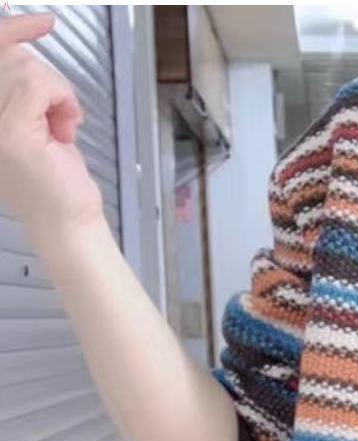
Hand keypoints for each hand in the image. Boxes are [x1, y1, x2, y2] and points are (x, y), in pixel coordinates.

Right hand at [0, 12, 103, 247]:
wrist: (68, 223)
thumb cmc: (55, 180)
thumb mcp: (34, 120)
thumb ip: (22, 86)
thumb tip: (19, 35)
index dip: (11, 29)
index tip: (45, 22)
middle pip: (10, 56)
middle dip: (47, 79)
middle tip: (60, 118)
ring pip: (29, 69)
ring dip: (59, 95)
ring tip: (61, 130)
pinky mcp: (12, 132)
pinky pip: (42, 85)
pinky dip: (64, 100)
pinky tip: (66, 129)